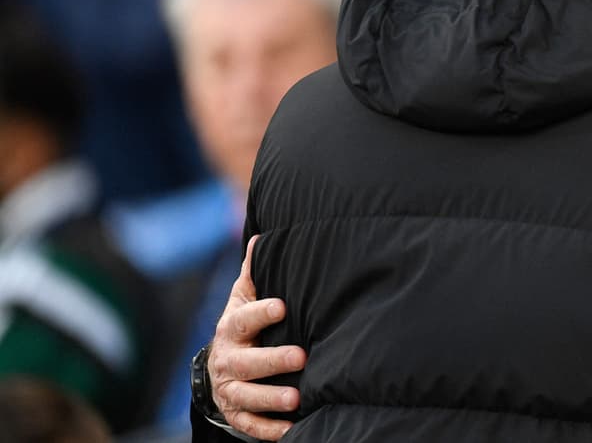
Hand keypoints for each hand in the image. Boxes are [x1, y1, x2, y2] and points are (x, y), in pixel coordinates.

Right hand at [208, 235, 306, 440]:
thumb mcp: (244, 298)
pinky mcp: (236, 413)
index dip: (261, 312)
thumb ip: (255, 274)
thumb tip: (262, 238)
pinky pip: (250, 425)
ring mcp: (229, 390)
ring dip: (271, 399)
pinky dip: (269, 429)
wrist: (219, 368)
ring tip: (296, 398)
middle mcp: (227, 360)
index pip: (243, 319)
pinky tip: (291, 429)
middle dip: (273, 361)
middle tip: (301, 357)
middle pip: (246, 363)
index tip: (282, 306)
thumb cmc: (242, 326)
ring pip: (247, 397)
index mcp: (232, 329)